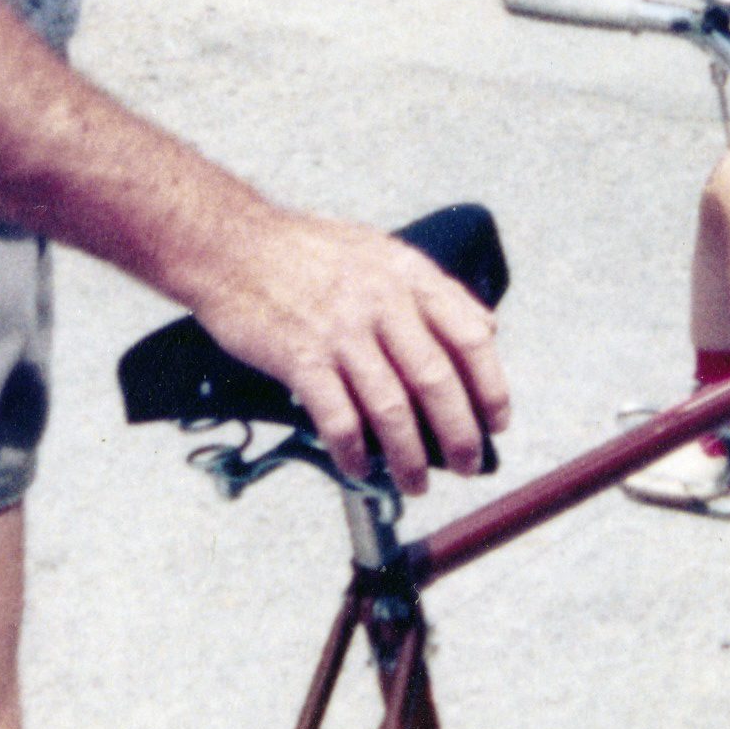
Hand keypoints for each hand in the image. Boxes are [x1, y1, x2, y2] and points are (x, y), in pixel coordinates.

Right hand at [185, 206, 511, 490]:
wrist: (232, 245)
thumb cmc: (306, 251)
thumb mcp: (380, 251)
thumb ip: (430, 290)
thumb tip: (485, 328)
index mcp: (408, 274)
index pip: (470, 335)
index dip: (491, 385)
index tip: (497, 421)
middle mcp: (382, 301)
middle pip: (436, 379)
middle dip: (459, 432)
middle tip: (468, 464)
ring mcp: (341, 330)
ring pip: (392, 408)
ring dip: (409, 456)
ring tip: (416, 483)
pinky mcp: (301, 357)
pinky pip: (338, 418)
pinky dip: (353, 451)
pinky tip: (358, 468)